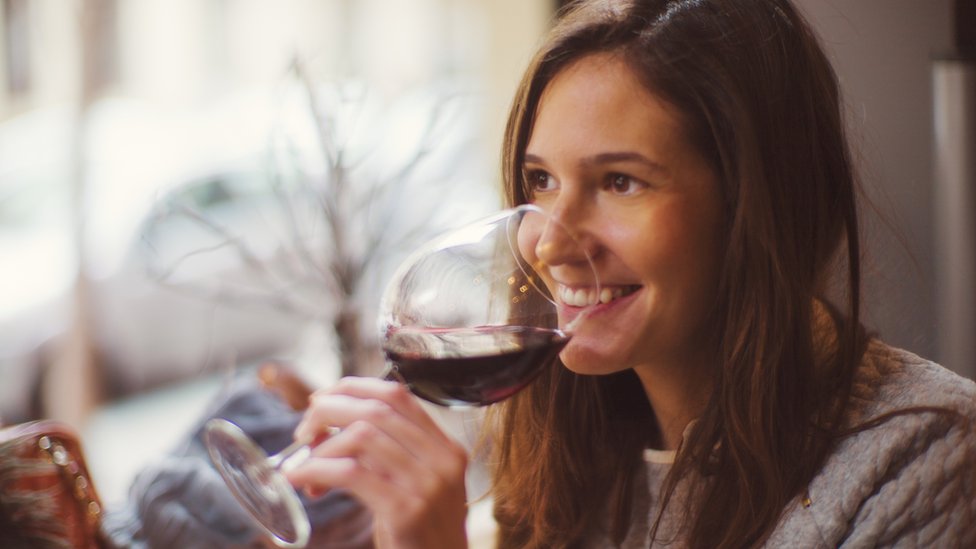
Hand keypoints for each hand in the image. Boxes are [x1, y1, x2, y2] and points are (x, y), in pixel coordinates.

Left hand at [284, 377, 468, 548]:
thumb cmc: (420, 536)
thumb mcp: (418, 487)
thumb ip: (391, 455)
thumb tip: (331, 425)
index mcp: (446, 448)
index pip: (397, 395)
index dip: (353, 388)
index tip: (322, 399)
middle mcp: (442, 460)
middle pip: (375, 410)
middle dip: (328, 413)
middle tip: (303, 433)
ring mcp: (427, 484)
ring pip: (361, 437)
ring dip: (320, 448)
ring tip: (304, 469)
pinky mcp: (406, 510)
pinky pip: (350, 474)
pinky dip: (316, 470)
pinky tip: (302, 481)